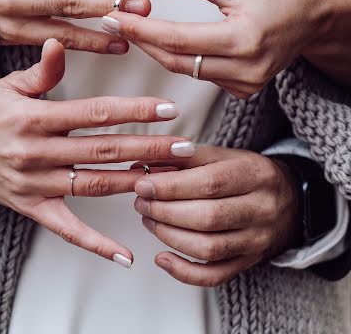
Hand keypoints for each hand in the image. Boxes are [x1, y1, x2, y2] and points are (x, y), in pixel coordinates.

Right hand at [0, 38, 194, 265]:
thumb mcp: (9, 85)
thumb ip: (42, 70)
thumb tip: (59, 43)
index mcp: (37, 118)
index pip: (96, 114)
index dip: (134, 111)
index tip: (166, 110)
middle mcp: (39, 152)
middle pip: (103, 150)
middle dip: (148, 149)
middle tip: (184, 148)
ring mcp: (36, 183)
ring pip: (93, 185)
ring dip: (134, 183)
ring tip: (170, 181)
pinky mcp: (31, 207)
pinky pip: (67, 229)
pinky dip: (96, 244)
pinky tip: (125, 254)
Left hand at [102, 0, 332, 96]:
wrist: (315, 12)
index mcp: (244, 39)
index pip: (176, 39)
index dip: (139, 28)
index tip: (113, 15)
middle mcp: (246, 69)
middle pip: (175, 59)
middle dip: (141, 39)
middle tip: (116, 19)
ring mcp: (246, 84)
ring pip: (185, 69)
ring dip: (158, 48)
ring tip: (137, 23)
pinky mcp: (244, 89)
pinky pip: (201, 74)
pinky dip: (181, 57)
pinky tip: (167, 40)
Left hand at [132, 146, 299, 285]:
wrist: (290, 198)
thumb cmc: (247, 173)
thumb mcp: (224, 156)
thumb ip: (185, 158)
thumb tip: (143, 164)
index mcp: (256, 175)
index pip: (210, 183)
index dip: (172, 185)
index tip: (143, 183)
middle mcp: (261, 209)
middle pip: (207, 217)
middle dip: (165, 210)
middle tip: (141, 201)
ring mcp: (257, 240)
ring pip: (208, 248)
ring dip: (169, 236)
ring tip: (149, 219)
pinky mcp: (249, 262)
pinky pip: (214, 275)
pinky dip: (184, 271)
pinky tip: (162, 257)